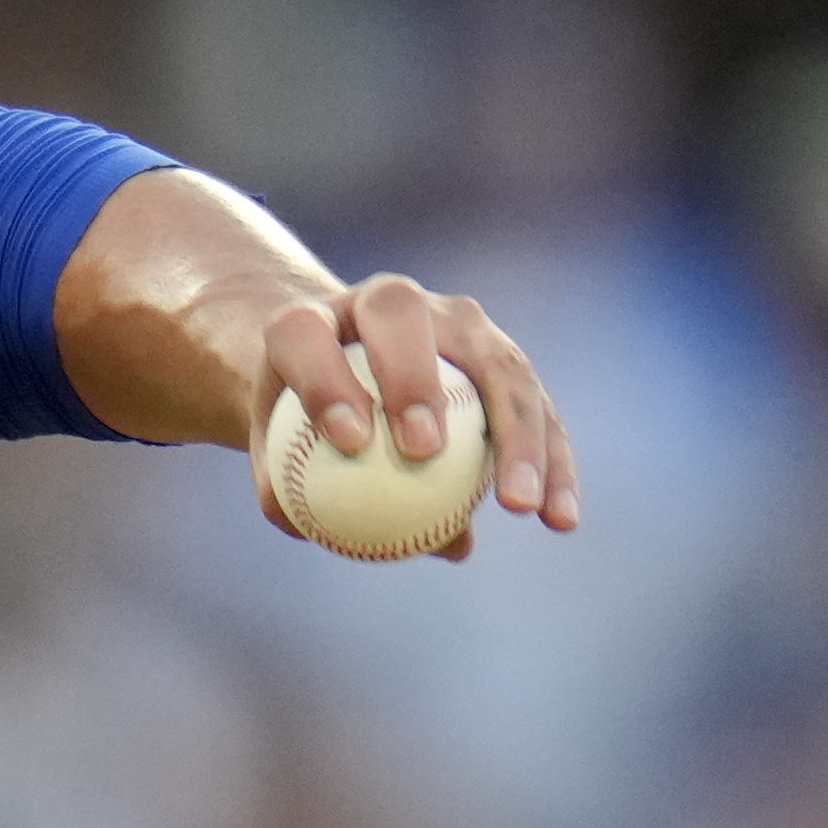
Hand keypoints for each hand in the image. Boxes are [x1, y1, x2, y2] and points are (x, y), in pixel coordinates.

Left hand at [250, 270, 578, 561]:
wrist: (342, 370)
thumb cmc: (294, 423)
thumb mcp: (270, 452)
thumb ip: (277, 485)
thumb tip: (298, 525)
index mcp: (313, 319)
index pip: (306, 335)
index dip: (325, 379)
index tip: (351, 441)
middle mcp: (388, 301)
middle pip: (403, 317)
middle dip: (414, 378)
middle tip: (422, 452)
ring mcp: (455, 322)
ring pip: (496, 362)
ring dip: (515, 433)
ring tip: (520, 505)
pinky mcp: (503, 357)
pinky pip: (538, 406)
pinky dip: (552, 462)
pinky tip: (557, 519)